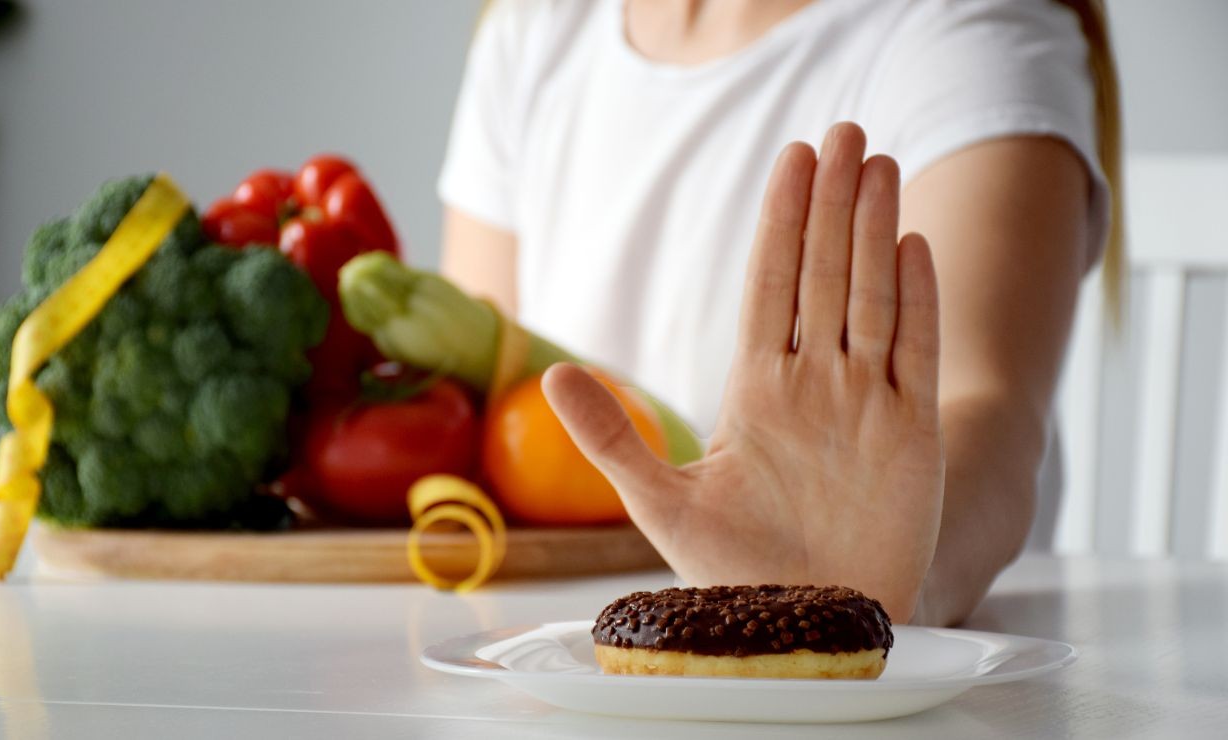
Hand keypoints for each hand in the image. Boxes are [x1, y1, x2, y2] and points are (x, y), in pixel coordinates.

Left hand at [542, 123, 943, 621]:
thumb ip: (611, 436)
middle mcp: (814, 384)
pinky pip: (917, 354)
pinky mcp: (912, 435)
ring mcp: (865, 403)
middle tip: (841, 132)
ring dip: (874, 231)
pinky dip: (917, 301)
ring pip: (870, 297)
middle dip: (832, 203)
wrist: (807, 625)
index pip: (770, 286)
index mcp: (757, 391)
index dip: (781, 222)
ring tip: (875, 163)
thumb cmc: (737, 571)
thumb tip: (552, 374)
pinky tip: (913, 246)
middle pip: (823, 274)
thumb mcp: (662, 501)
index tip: (792, 161)